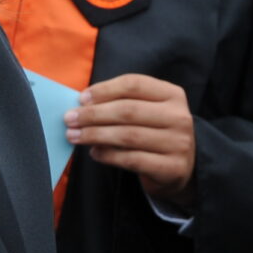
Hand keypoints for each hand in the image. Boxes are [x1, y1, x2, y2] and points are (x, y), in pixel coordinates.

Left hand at [69, 73, 197, 210]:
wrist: (183, 166)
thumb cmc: (153, 131)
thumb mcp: (145, 110)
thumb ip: (120, 103)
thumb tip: (81, 105)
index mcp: (172, 94)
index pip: (134, 84)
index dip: (104, 90)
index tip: (81, 99)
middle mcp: (179, 117)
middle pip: (128, 110)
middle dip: (93, 115)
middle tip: (69, 119)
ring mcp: (179, 143)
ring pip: (128, 136)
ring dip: (94, 135)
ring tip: (74, 136)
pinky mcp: (172, 167)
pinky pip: (132, 159)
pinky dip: (108, 156)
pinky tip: (94, 153)